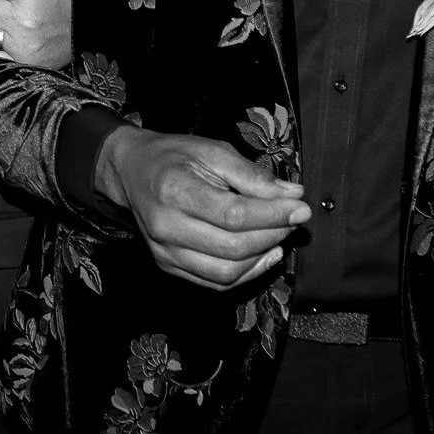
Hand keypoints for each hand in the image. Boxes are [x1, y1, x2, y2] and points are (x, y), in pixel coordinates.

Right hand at [95, 126, 307, 290]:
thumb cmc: (174, 156)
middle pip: (233, 247)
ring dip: (263, 257)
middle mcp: (166, 227)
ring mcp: (165, 252)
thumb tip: (292, 194)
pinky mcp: (168, 266)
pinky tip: (264, 254)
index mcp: (175, 191)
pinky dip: (246, 273)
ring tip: (281, 235)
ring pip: (226, 273)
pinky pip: (215, 283)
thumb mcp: (212, 150)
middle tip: (293, 219)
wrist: (132, 171)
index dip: (273, 215)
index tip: (301, 208)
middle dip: (273, 235)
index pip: (234, 215)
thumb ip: (252, 174)